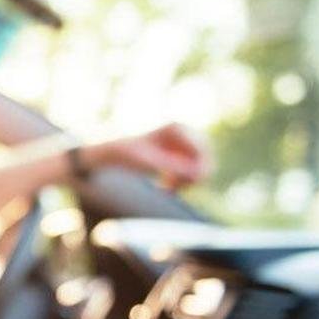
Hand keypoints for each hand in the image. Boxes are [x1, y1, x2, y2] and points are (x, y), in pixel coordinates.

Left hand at [86, 123, 210, 189]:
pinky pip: (193, 174)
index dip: (199, 170)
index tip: (185, 185)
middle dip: (192, 177)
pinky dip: (182, 183)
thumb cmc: (126, 156)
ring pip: (201, 169)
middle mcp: (186, 133)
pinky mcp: (183, 156)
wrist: (112, 156)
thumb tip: (197, 174)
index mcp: (178, 128)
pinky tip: (166, 188)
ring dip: (186, 182)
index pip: (202, 150)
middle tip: (173, 190)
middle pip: (205, 159)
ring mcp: (185, 144)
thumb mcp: (148, 163)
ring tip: (166, 189)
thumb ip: (173, 167)